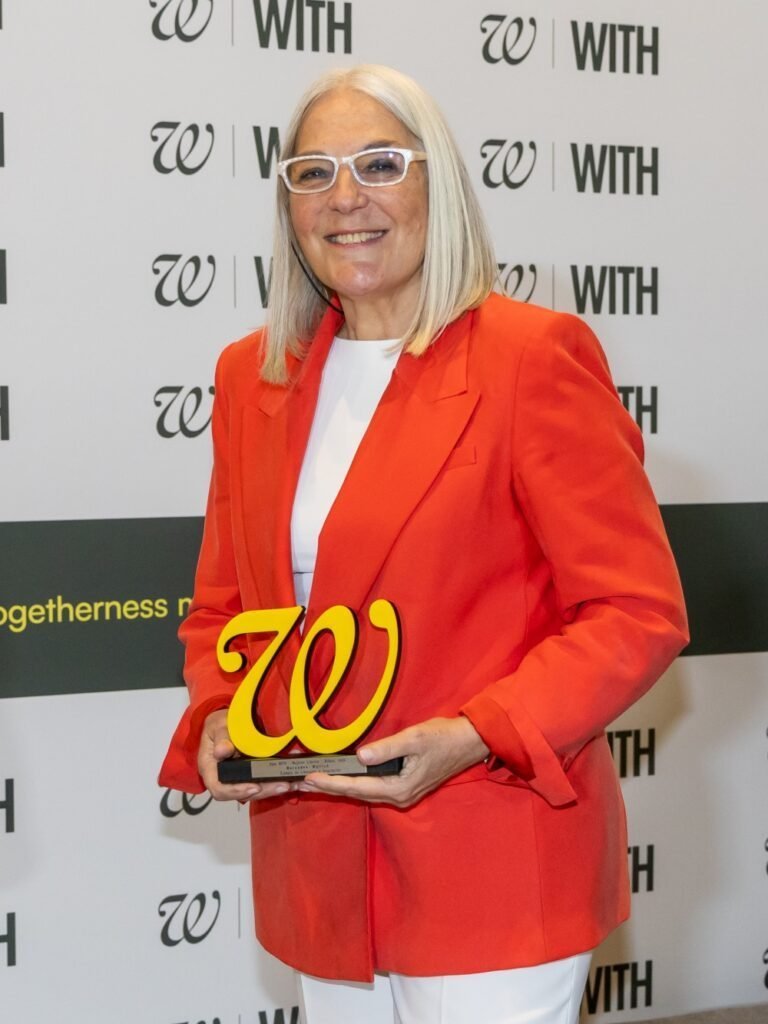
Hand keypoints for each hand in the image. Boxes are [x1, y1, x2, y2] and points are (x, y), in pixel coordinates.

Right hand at [198, 709, 296, 801]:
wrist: (225, 721)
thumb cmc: (218, 725)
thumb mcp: (217, 726)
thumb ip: (221, 738)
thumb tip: (221, 751)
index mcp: (211, 770)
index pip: (220, 789)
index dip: (237, 791)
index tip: (254, 787)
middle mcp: (225, 778)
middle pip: (243, 793)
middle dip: (264, 790)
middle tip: (283, 785)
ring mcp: (239, 778)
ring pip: (256, 790)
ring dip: (274, 787)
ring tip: (292, 782)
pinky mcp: (252, 774)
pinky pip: (263, 781)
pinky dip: (278, 780)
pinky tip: (294, 778)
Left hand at [297, 716, 489, 807]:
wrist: (468, 742)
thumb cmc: (444, 738)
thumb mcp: (414, 739)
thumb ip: (386, 748)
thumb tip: (361, 756)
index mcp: (400, 789)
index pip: (357, 787)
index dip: (331, 782)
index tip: (309, 779)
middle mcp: (399, 796)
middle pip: (356, 793)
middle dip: (329, 787)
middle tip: (302, 782)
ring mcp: (402, 793)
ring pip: (363, 792)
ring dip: (339, 785)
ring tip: (315, 780)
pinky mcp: (404, 786)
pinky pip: (372, 787)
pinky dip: (354, 782)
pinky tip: (343, 777)